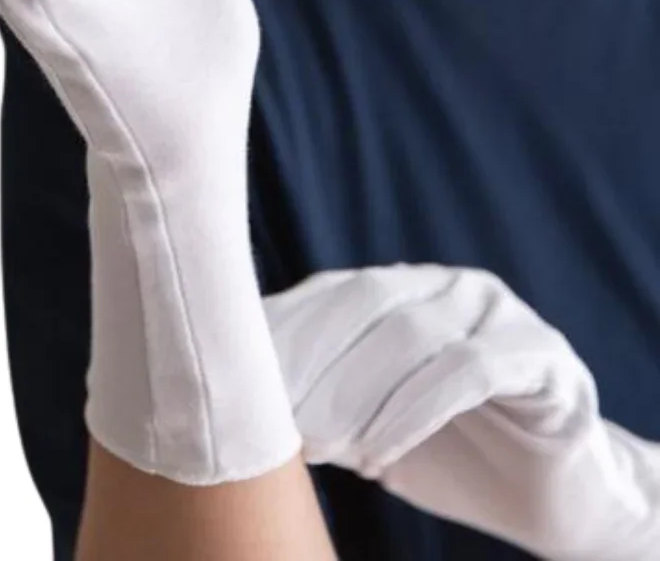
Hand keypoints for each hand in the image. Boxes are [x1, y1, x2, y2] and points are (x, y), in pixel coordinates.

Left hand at [264, 264, 659, 558]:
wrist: (544, 496)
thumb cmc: (440, 454)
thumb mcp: (363, 426)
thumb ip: (314, 405)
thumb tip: (236, 403)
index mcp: (400, 288)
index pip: (328, 293)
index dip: (283, 335)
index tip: (239, 385)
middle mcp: (445, 285)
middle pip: (365, 300)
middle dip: (314, 360)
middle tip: (279, 424)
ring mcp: (496, 310)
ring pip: (413, 333)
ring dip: (358, 394)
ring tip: (322, 448)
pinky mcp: (542, 354)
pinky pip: (470, 371)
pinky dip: (415, 412)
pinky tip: (381, 456)